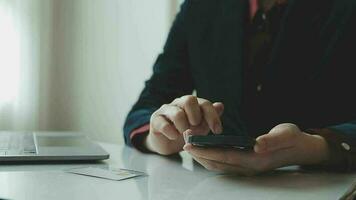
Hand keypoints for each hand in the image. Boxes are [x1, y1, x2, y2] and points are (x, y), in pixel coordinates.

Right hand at [145, 95, 223, 154]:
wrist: (167, 143)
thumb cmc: (186, 132)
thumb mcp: (201, 127)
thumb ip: (210, 117)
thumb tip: (220, 105)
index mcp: (192, 104)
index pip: (204, 104)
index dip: (212, 116)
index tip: (218, 131)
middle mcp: (178, 104)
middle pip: (189, 100)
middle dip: (196, 116)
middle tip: (196, 128)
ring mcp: (166, 111)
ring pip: (177, 113)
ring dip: (184, 127)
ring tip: (184, 135)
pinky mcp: (155, 120)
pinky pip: (163, 124)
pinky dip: (171, 132)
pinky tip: (174, 137)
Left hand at [183, 123, 329, 175]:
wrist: (303, 149)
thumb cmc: (293, 139)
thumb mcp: (286, 134)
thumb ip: (272, 140)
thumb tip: (257, 145)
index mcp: (256, 159)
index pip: (224, 156)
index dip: (206, 151)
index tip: (190, 145)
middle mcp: (248, 167)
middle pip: (217, 163)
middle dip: (199, 154)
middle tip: (184, 142)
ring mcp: (247, 167)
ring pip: (218, 165)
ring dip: (203, 156)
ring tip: (189, 144)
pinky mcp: (246, 164)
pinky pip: (223, 163)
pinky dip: (211, 156)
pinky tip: (204, 149)